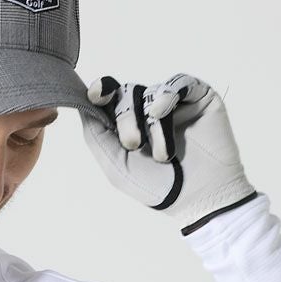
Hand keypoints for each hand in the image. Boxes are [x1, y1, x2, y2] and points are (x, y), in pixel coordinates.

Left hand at [77, 72, 257, 232]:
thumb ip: (96, 135)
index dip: (100, 90)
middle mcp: (149, 110)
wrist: (200, 198)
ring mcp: (174, 102)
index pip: (110, 97)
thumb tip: (80, 104)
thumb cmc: (158, 187)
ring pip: (151, 92)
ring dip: (152, 124)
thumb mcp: (116, 165)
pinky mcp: (199, 96)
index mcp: (127, 125)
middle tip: (134, 145)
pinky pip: (178, 83)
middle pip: (126, 93)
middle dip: (125, 118)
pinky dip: (167, 96)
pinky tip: (163, 112)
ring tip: (163, 155)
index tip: (96, 95)